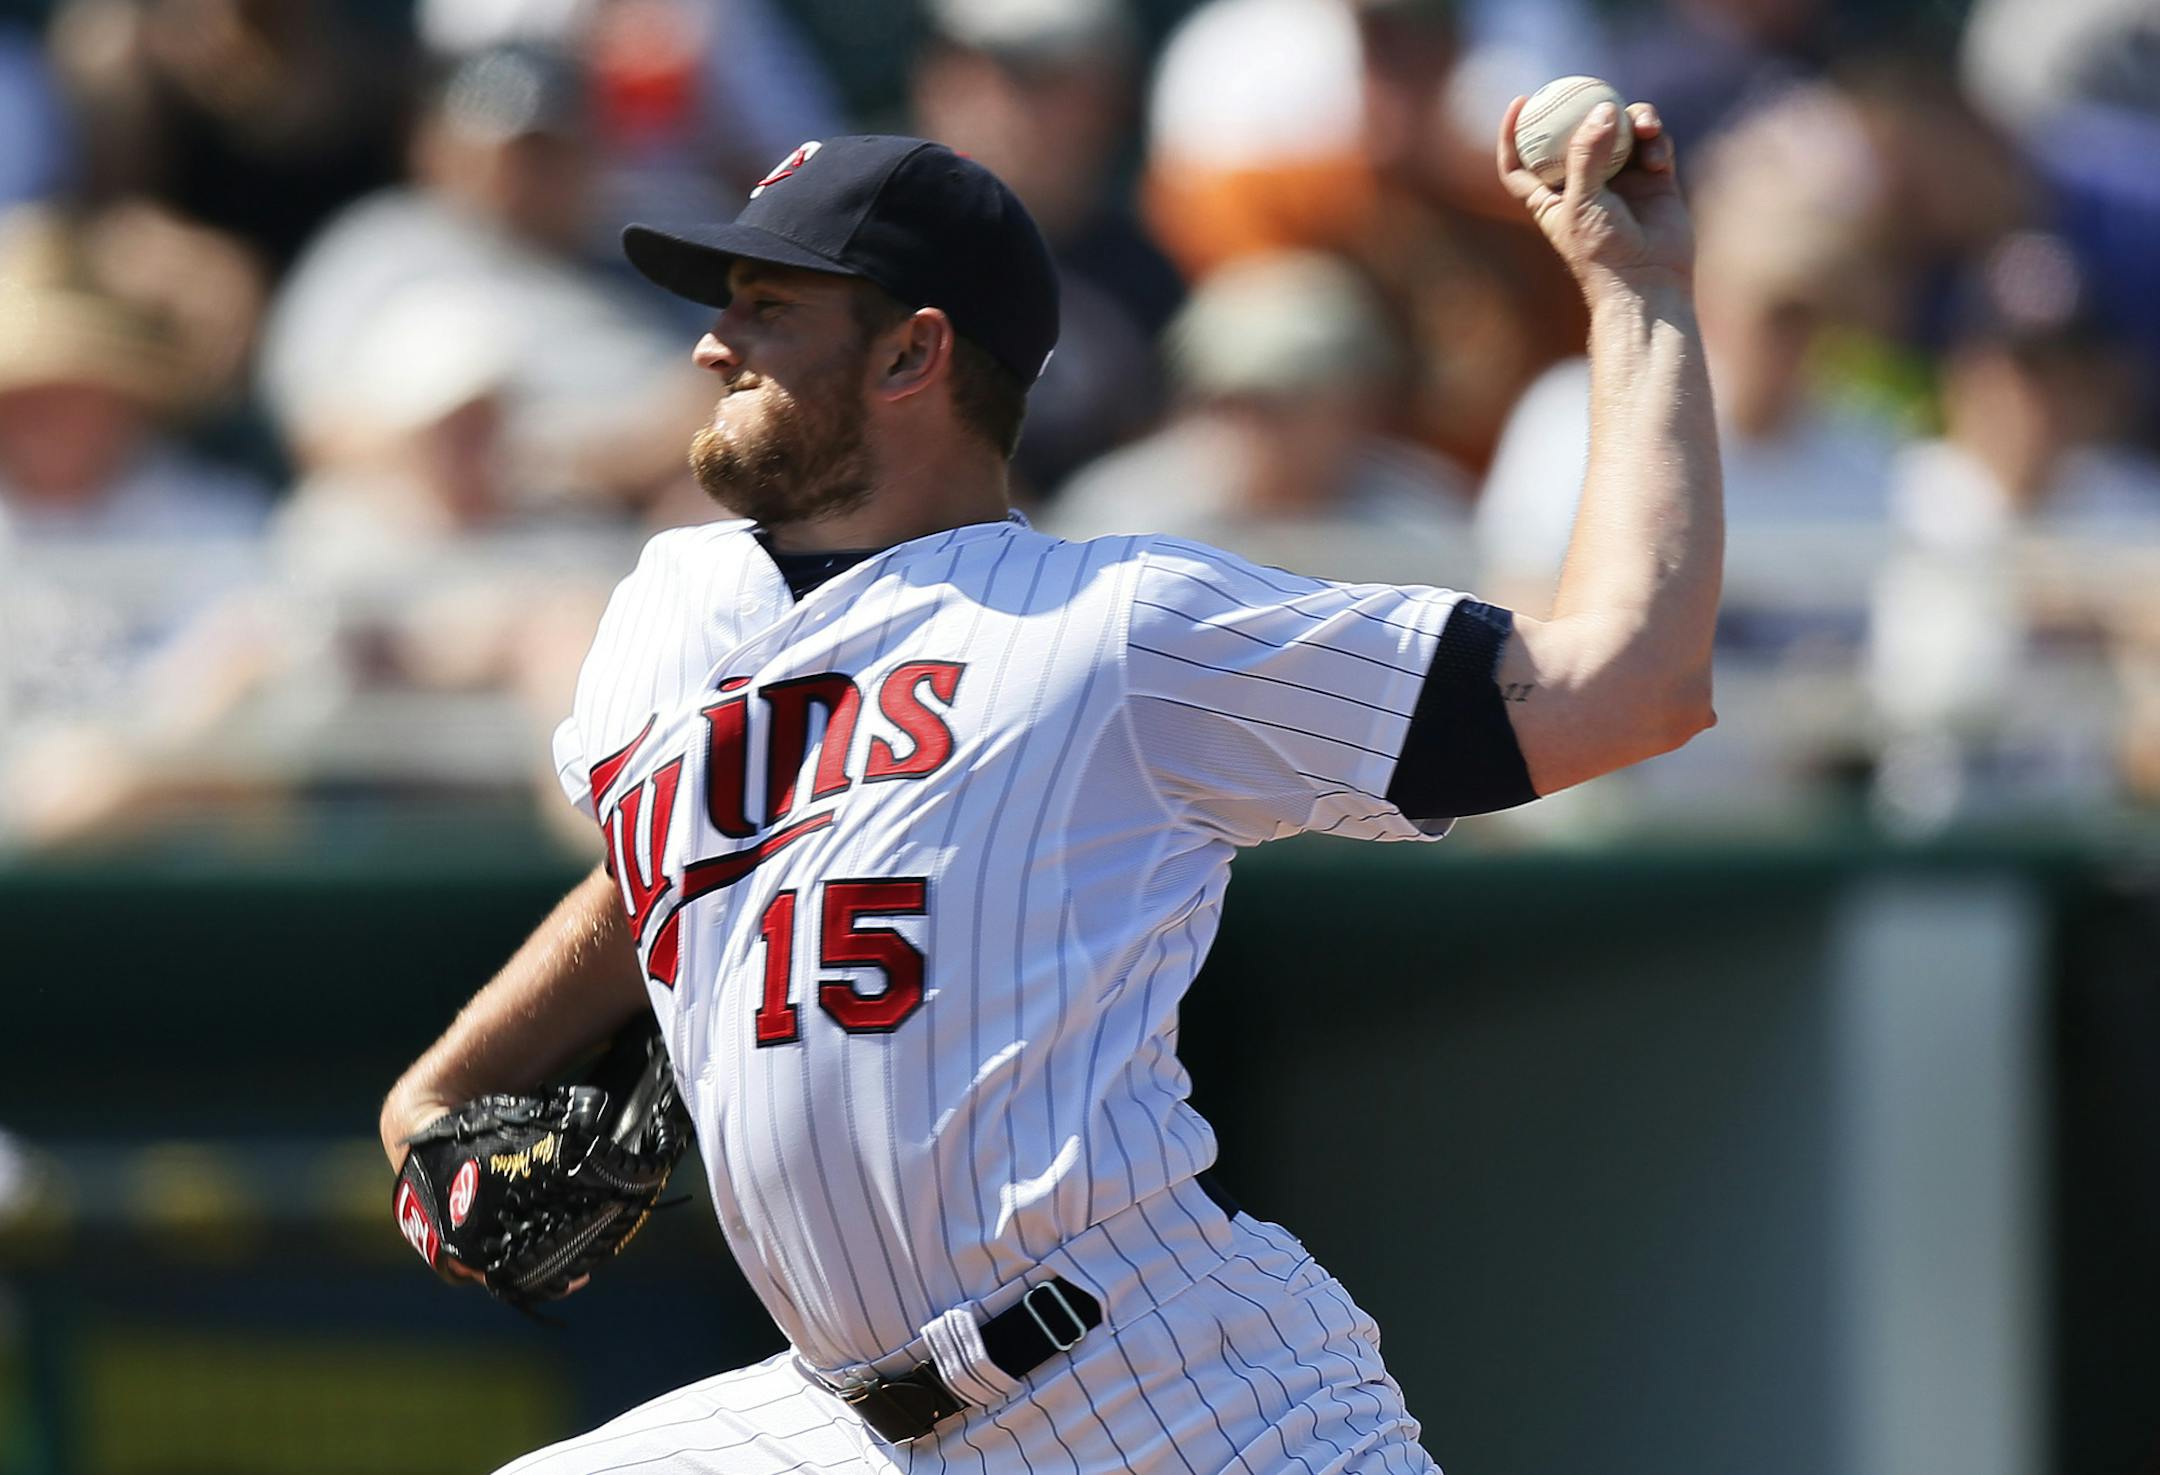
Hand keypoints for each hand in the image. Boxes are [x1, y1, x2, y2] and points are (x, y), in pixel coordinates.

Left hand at [1497, 96, 1692, 299]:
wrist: (1649, 283)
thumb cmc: (1602, 253)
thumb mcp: (1582, 203)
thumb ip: (1587, 155)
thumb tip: (1602, 109)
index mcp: (1551, 196)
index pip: (1522, 161)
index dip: (1514, 132)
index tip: (1521, 101)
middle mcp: (1585, 184)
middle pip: (1579, 133)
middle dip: (1589, 109)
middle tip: (1598, 91)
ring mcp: (1621, 180)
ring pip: (1622, 131)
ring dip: (1633, 120)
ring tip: (1645, 127)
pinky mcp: (1654, 180)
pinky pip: (1653, 144)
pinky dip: (1656, 142)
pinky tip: (1658, 158)